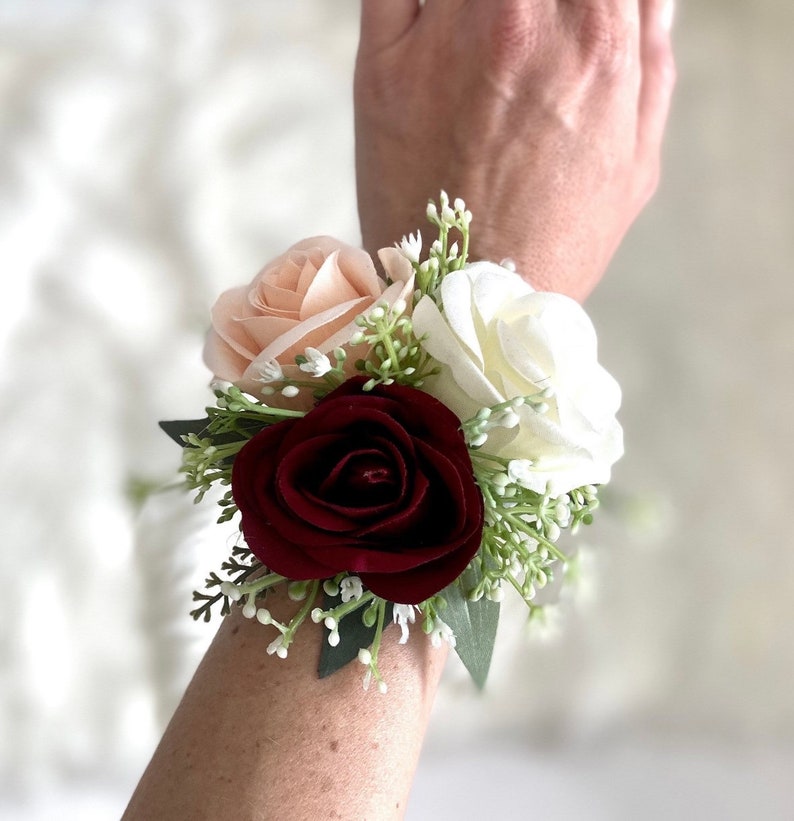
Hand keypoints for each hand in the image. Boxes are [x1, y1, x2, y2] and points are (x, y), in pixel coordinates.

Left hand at [354, 0, 674, 300]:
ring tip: (482, 39)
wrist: (469, 301)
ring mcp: (448, 36)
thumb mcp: (636, 161)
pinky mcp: (382, 62)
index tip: (563, 18)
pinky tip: (438, 22)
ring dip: (479, 1)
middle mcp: (525, 18)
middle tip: (521, 29)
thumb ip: (650, 61)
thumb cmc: (556, 240)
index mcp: (599, 37)